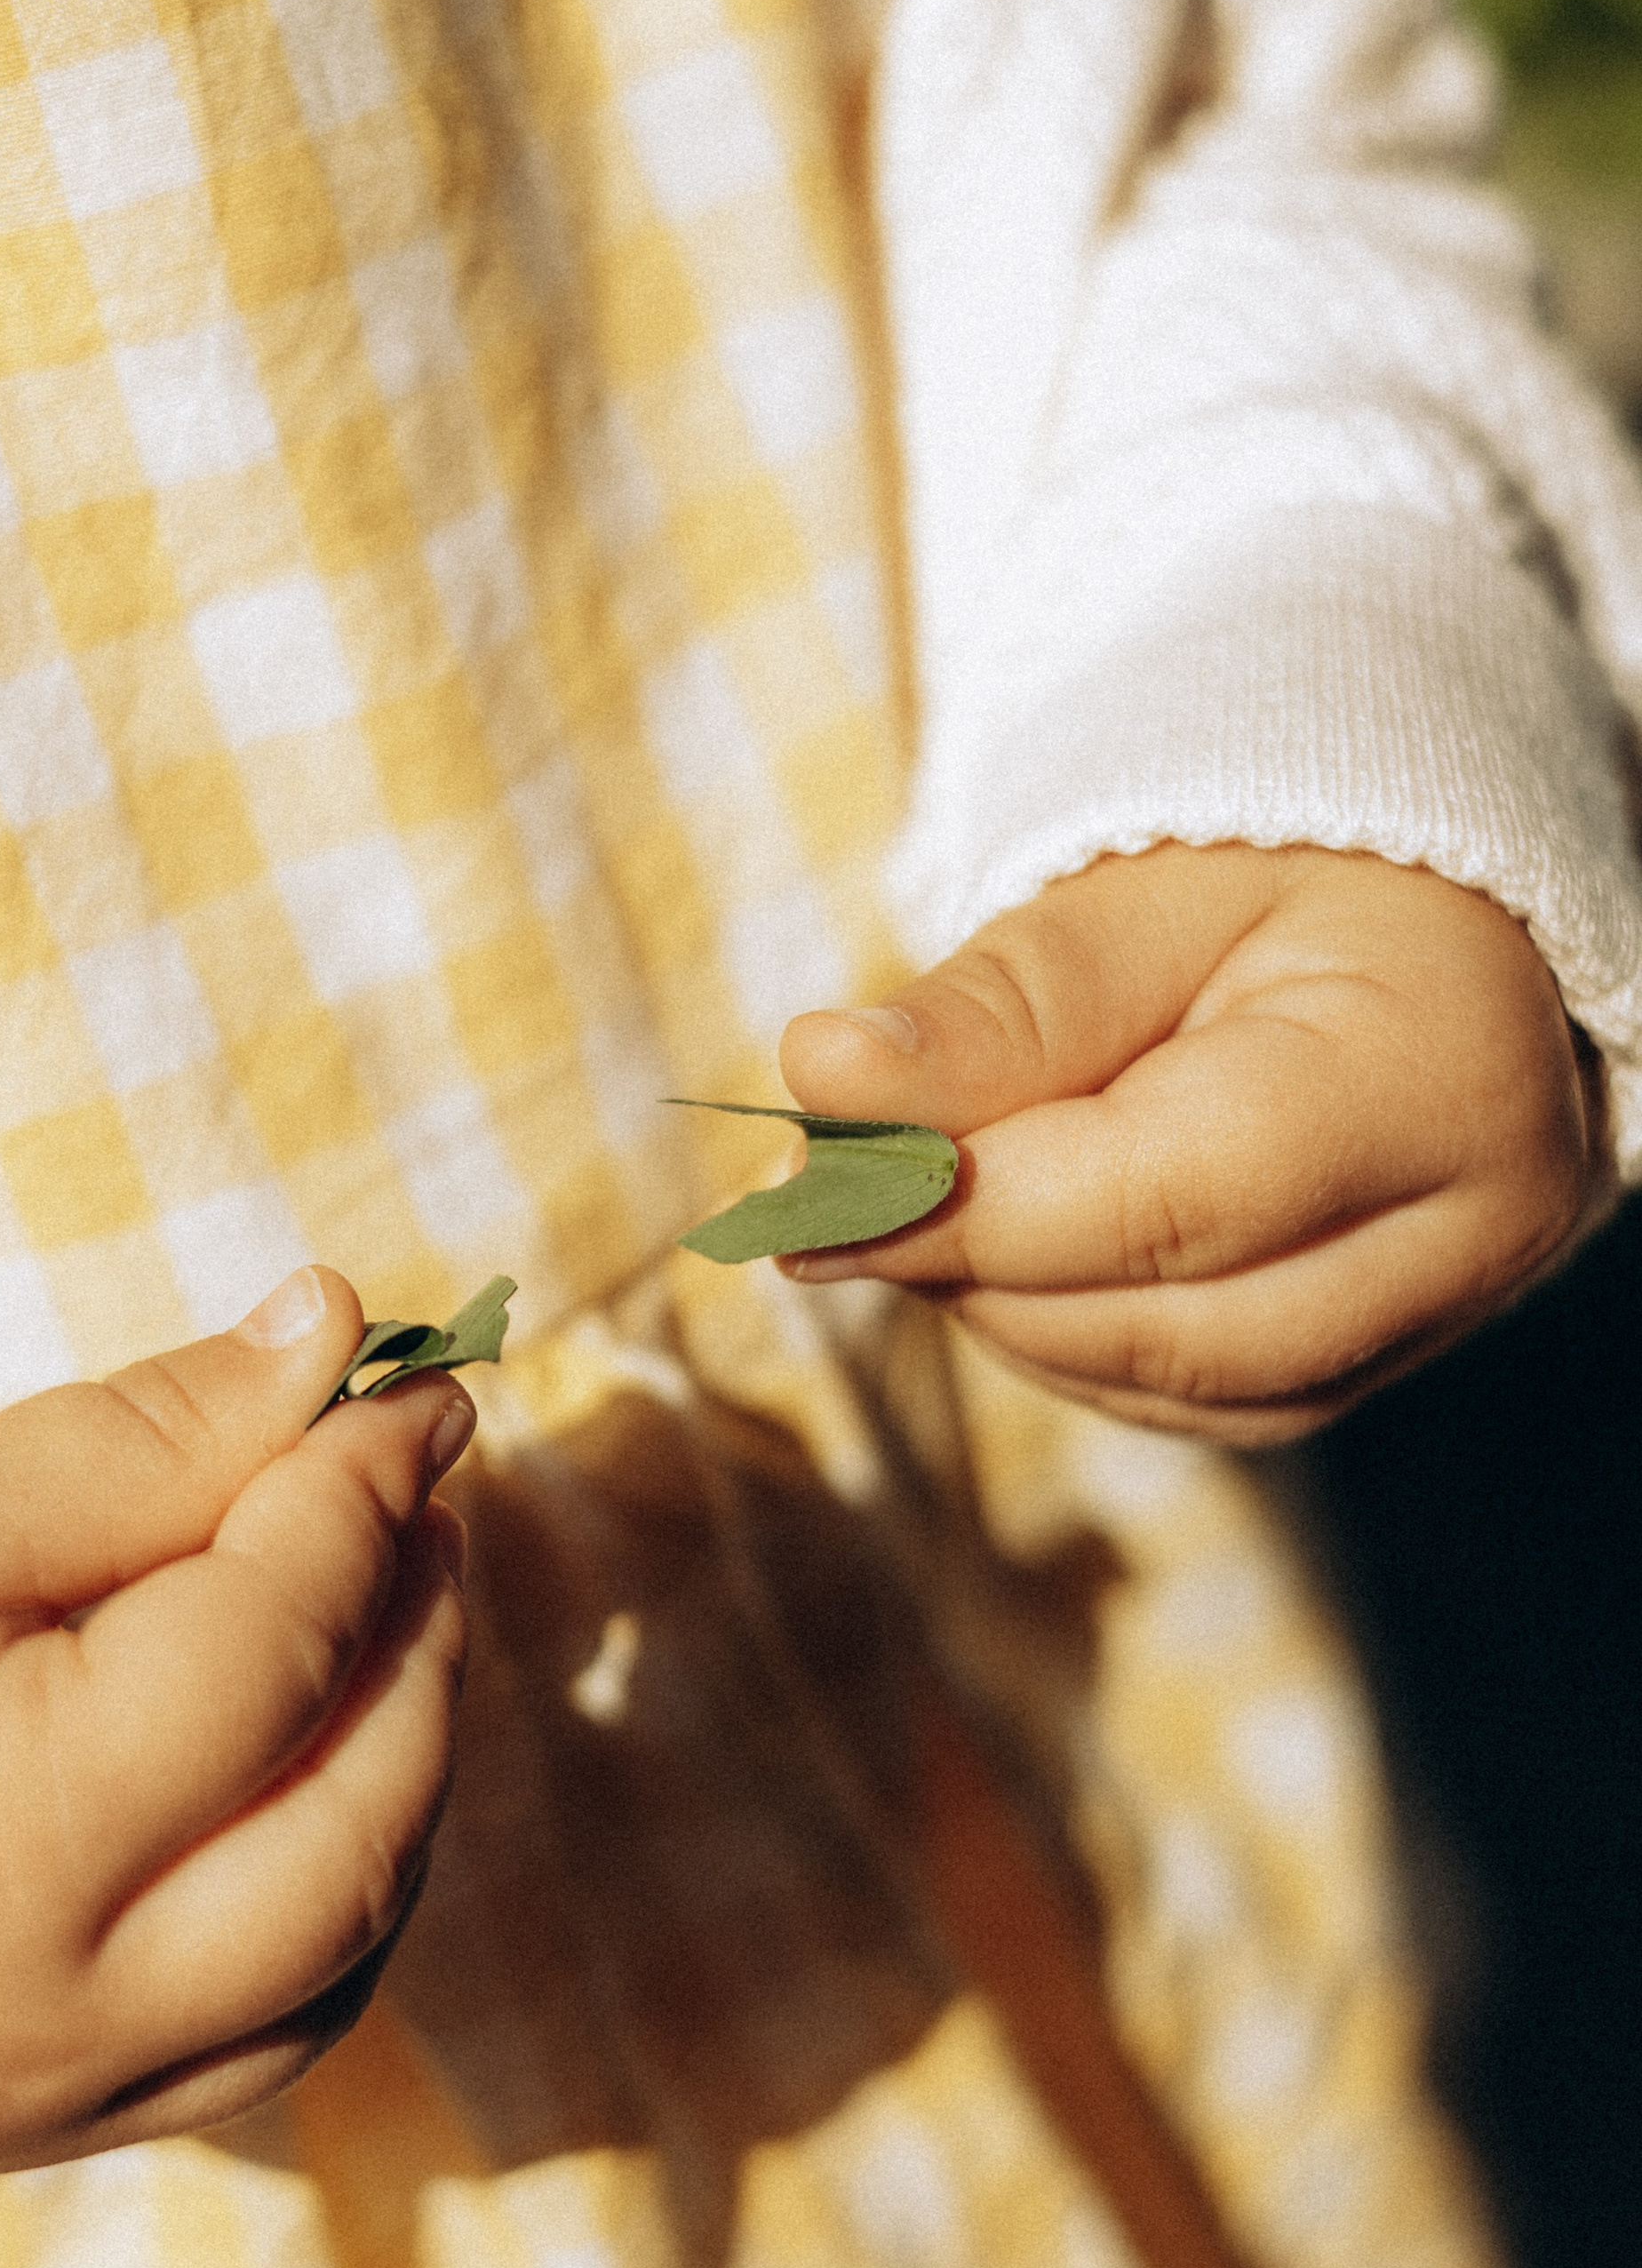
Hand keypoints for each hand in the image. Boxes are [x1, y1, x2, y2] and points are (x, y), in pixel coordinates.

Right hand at [0, 1268, 472, 2169]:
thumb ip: (144, 1443)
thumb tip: (339, 1340)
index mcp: (3, 1847)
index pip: (274, 1656)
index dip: (364, 1506)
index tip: (416, 1395)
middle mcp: (56, 2018)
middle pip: (356, 1829)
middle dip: (416, 1647)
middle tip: (411, 1502)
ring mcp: (53, 2107)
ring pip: (343, 1958)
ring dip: (398, 1783)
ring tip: (373, 1619)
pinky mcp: (39, 2137)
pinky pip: (266, 2039)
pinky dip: (331, 1903)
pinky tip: (309, 1772)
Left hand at [779, 844, 1611, 1443]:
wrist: (1422, 920)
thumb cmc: (1284, 869)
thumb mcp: (1140, 892)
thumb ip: (997, 1005)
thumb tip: (824, 1080)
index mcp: (1436, 1077)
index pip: (1169, 1196)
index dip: (964, 1208)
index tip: (797, 1183)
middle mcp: (1469, 1232)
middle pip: (1164, 1325)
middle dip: (969, 1265)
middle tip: (823, 1192)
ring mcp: (1430, 1321)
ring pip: (1156, 1384)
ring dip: (1004, 1301)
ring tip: (925, 1179)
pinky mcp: (1362, 1366)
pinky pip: (1172, 1397)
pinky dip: (1058, 1328)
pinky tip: (1014, 1231)